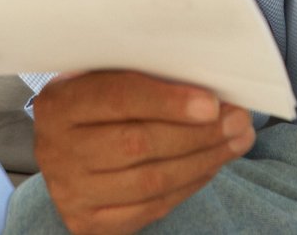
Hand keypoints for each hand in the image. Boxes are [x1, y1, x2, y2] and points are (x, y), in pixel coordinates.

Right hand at [31, 71, 253, 234]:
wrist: (65, 148)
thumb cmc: (97, 103)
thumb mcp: (104, 77)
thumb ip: (144, 75)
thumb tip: (206, 85)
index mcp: (59, 103)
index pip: (118, 98)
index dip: (168, 101)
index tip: (212, 102)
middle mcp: (57, 150)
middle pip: (138, 144)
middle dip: (198, 133)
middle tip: (238, 121)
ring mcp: (71, 191)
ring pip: (149, 181)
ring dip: (203, 161)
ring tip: (236, 142)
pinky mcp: (88, 222)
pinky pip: (149, 209)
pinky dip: (187, 187)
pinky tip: (210, 167)